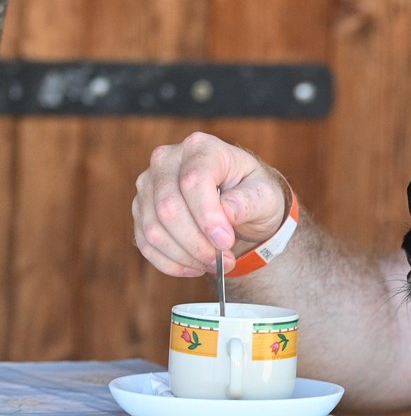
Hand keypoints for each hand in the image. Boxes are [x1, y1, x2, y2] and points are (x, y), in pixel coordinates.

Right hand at [132, 132, 289, 276]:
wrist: (240, 206)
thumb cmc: (254, 195)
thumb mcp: (265, 196)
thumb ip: (250, 201)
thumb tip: (227, 212)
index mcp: (201, 148)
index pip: (194, 180)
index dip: (207, 216)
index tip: (226, 242)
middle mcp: (167, 160)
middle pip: (168, 207)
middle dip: (197, 243)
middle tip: (225, 261)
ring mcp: (149, 185)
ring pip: (153, 229)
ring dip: (185, 256)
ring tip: (214, 265)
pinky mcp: (141, 210)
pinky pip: (145, 243)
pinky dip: (170, 262)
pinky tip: (194, 267)